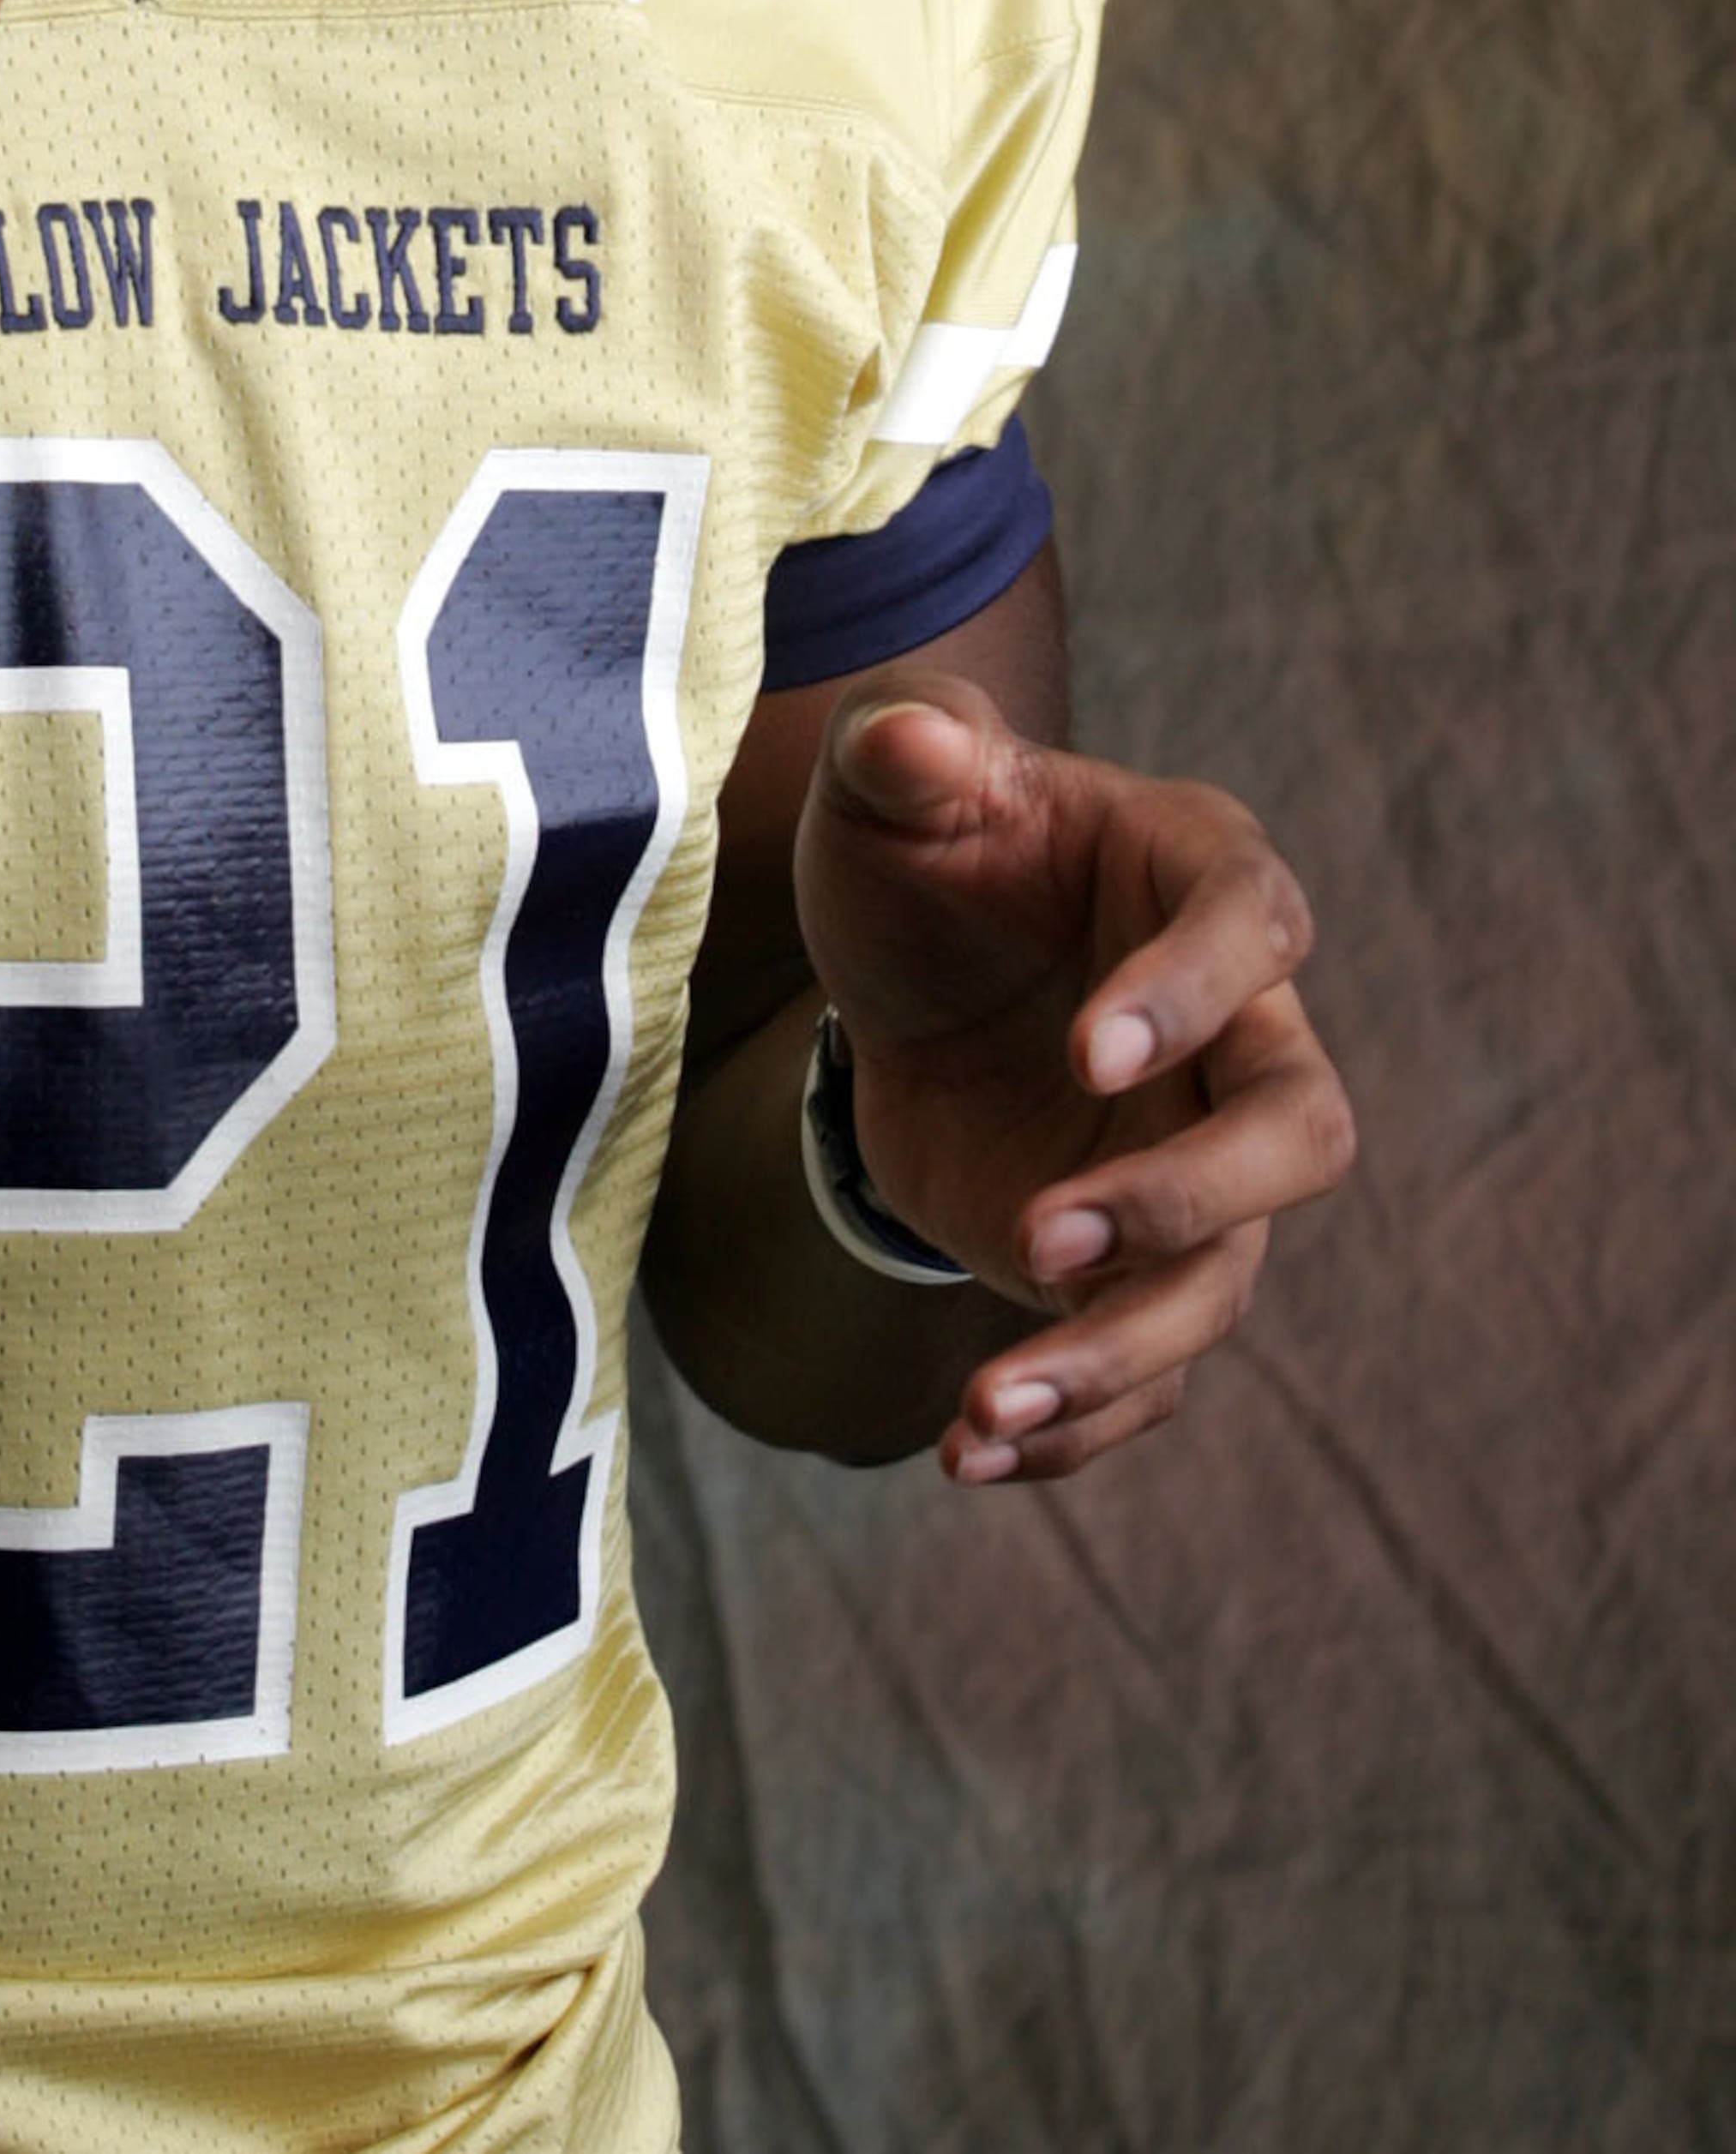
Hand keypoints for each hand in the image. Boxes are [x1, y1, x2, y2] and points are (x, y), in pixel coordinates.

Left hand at [793, 677, 1354, 1485]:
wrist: (896, 958)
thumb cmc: (922, 840)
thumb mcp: (889, 774)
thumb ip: (906, 743)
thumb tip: (921, 741)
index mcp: (1200, 878)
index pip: (1254, 929)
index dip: (1192, 994)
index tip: (1086, 1052)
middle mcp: (1233, 1030)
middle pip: (1298, 1132)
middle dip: (1188, 1198)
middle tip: (1042, 1235)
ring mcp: (1192, 1154)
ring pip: (1222, 1279)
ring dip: (1119, 1352)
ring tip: (989, 1403)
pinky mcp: (1134, 1255)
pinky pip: (1146, 1365)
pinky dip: (1075, 1419)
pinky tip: (975, 1447)